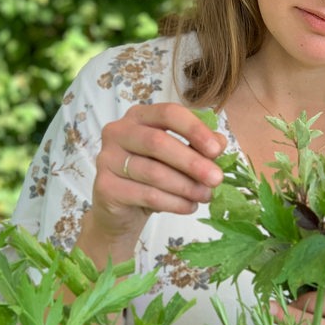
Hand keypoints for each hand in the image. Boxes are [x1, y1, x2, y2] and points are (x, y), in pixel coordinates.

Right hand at [86, 103, 226, 248]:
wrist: (122, 211)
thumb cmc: (153, 177)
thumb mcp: (178, 159)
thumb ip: (198, 147)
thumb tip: (220, 142)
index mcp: (139, 116)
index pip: (168, 113)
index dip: (194, 129)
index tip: (217, 150)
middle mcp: (118, 132)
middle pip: (158, 142)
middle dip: (192, 162)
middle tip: (217, 179)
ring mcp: (107, 158)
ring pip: (153, 172)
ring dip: (185, 186)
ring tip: (205, 196)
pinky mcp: (104, 186)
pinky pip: (146, 194)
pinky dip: (173, 203)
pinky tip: (188, 207)